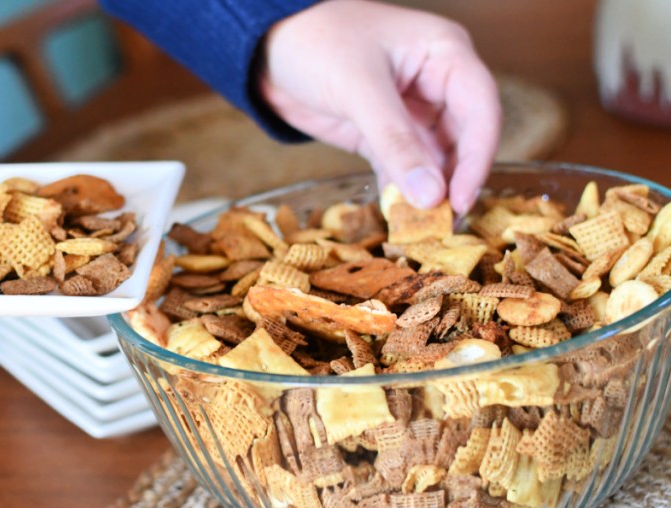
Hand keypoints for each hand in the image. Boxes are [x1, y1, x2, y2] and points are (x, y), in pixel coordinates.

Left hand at [259, 0, 500, 213]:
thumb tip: (430, 195)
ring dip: (428, 193)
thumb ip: (395, 141)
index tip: (461, 198)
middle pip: (463, 140)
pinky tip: (397, 217)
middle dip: (454, 182)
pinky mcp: (381, 134)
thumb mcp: (358, 88)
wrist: (265, 47)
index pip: (480, 109)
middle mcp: (436, 83)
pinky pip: (401, 168)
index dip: (476, 157)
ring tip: (422, 229)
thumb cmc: (315, 41)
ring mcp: (410, 111)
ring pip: (433, 159)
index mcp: (444, 53)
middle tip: (443, 224)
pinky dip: (400, 192)